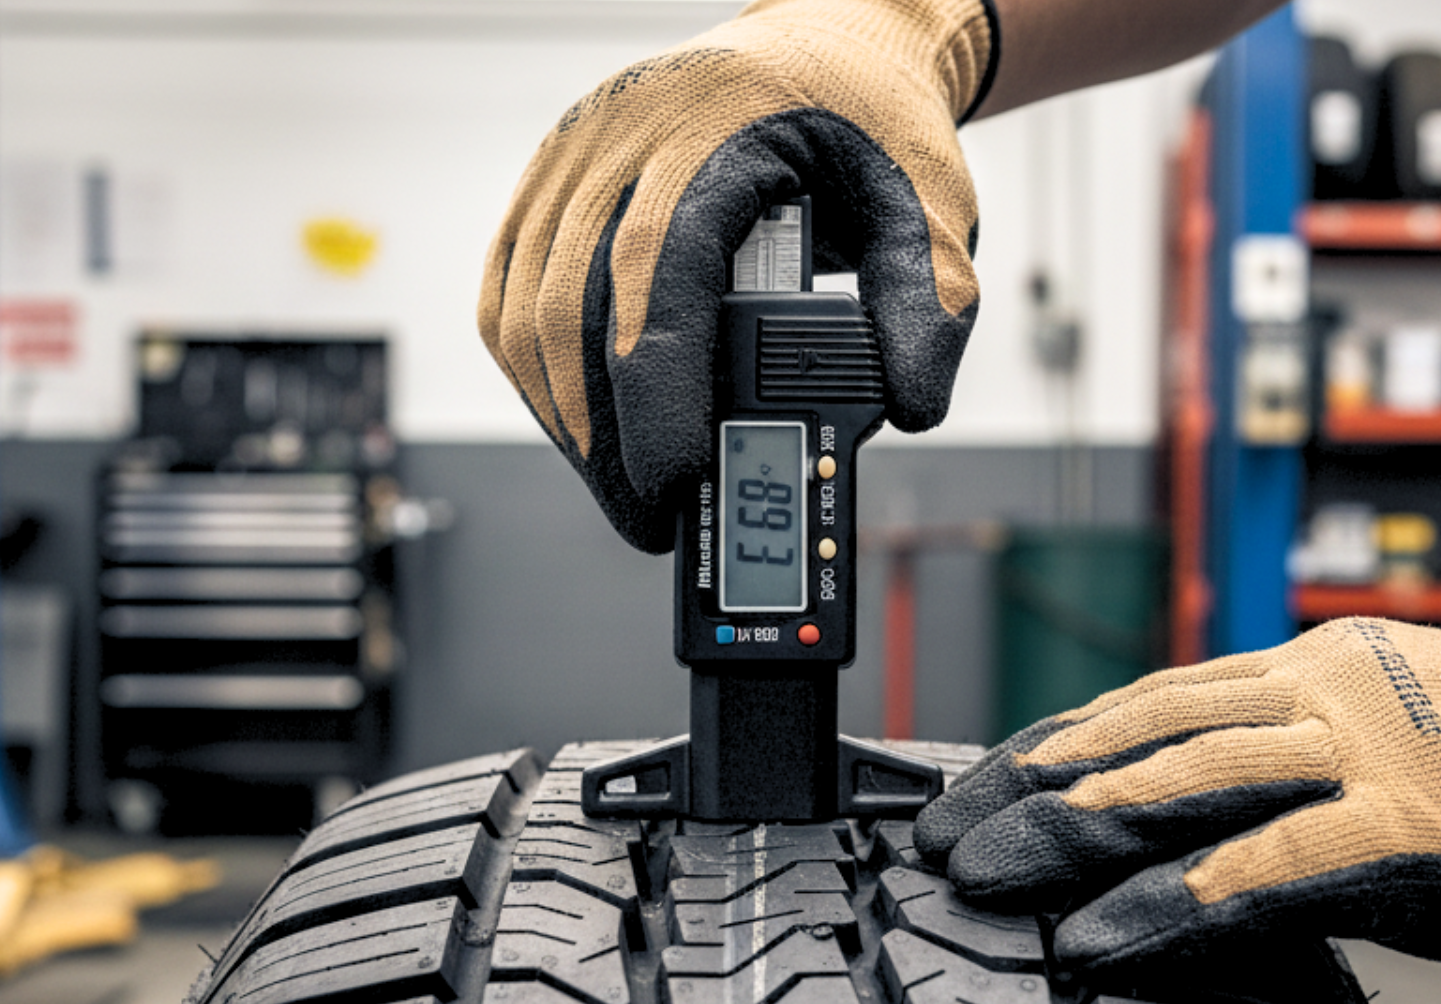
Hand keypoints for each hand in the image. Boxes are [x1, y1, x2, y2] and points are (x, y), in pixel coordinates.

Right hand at [478, 0, 993, 550]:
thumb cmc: (870, 117)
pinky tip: (583, 427)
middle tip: (653, 518)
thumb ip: (930, 302)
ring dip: (566, 418)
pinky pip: (510, 293)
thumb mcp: (929, 200)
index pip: (657, 266)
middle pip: (575, 304)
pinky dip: (539, 376)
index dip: (654, 384)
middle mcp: (624, 134)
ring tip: (623, 487)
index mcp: (717, 127)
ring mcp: (574, 156)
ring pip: (526, 309)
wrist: (827, 41)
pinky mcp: (550, 184)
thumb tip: (910, 407)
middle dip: (606, 436)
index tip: (676, 476)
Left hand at [915, 619, 1440, 979]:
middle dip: (1027, 784)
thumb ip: (1290, 745)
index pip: (1148, 696)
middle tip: (943, 833)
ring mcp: (1358, 757)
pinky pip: (1255, 869)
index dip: (1052, 740)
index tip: (979, 782)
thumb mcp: (1390, 726)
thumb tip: (1191, 792)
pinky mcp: (1399, 832)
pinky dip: (1164, 906)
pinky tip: (1095, 938)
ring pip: (1175, 783)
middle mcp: (1319, 692)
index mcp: (1312, 664)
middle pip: (1134, 729)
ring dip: (1064, 833)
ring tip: (983, 875)